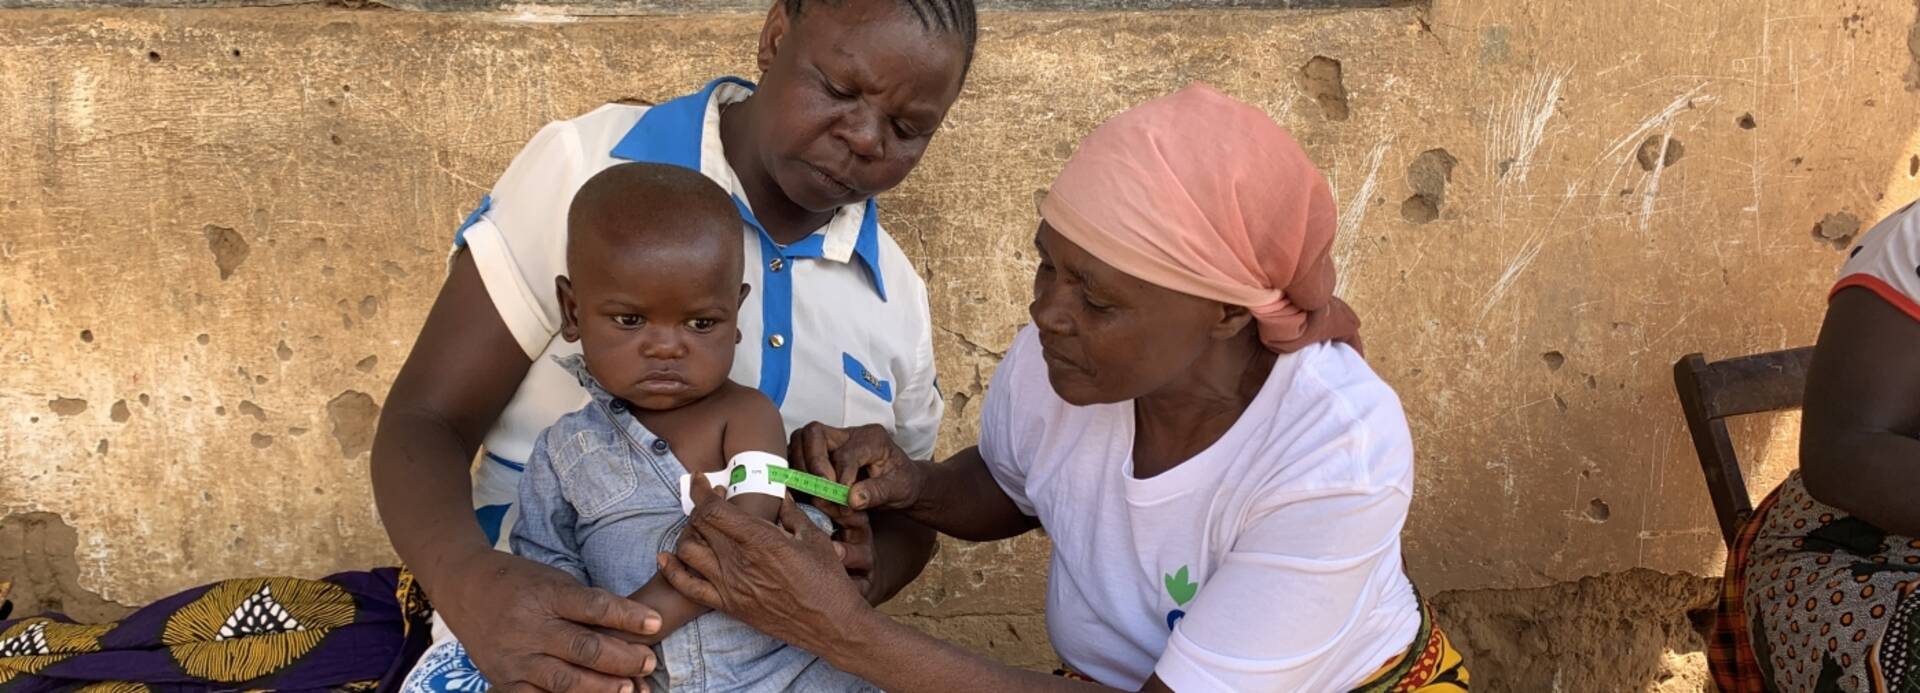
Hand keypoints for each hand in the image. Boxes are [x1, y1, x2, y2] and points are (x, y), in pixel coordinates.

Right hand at [431, 548, 660, 691]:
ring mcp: (516, 657)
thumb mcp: (554, 580)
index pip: (593, 607)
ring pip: (564, 679)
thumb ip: (586, 604)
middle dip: (621, 659)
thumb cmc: (521, 582)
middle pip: (583, 648)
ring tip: (629, 688)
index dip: (627, 616)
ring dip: (600, 687)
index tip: (655, 623)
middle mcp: (530, 628)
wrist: (465, 588)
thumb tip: (630, 626)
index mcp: (547, 596)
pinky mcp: (504, 680)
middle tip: (648, 662)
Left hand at [658, 479, 870, 653]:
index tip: (699, 479)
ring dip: (688, 533)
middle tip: (710, 499)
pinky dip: (672, 570)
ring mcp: (730, 586)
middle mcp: (739, 561)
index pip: (713, 509)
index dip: (700, 490)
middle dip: (698, 506)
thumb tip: (778, 492)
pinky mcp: (729, 605)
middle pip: (698, 525)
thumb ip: (791, 512)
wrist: (832, 625)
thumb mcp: (815, 537)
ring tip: (700, 527)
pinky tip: (667, 557)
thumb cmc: (828, 581)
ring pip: (687, 551)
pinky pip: (688, 587)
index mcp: (761, 539)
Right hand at [789, 423, 926, 512]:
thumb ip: (877, 493)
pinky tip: (808, 490)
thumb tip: (851, 498)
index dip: (841, 476)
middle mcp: (848, 434)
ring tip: (816, 492)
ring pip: (800, 441)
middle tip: (821, 489)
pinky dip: (797, 472)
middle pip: (814, 433)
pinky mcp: (820, 453)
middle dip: (812, 462)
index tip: (843, 498)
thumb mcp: (898, 490)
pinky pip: (797, 455)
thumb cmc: (902, 483)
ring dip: (801, 467)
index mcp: (872, 437)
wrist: (901, 483)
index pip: (845, 452)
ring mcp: (832, 441)